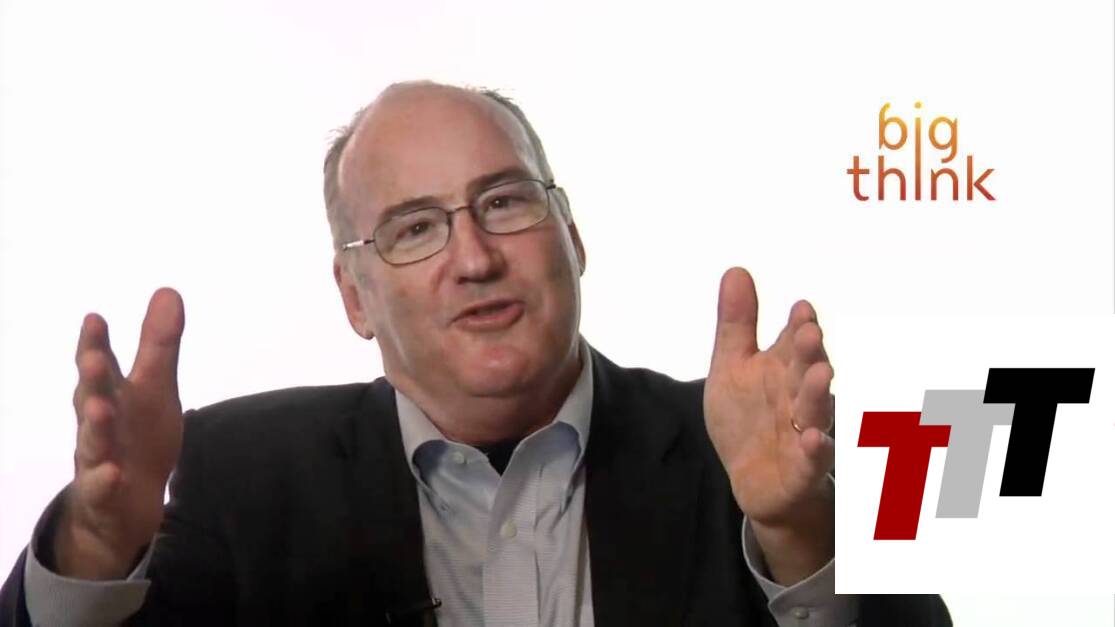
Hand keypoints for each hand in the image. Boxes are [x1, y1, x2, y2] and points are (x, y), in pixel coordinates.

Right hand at [55, 288, 185, 578]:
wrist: (124, 503)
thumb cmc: (136, 434)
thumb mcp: (153, 387)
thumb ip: (159, 344)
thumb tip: (168, 291)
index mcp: (110, 395)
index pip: (99, 366)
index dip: (95, 343)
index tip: (95, 318)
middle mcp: (97, 424)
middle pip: (91, 398)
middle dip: (92, 378)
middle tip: (94, 358)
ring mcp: (97, 459)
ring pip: (92, 442)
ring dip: (94, 426)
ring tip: (100, 410)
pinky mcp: (104, 495)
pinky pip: (102, 489)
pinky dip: (105, 481)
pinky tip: (113, 474)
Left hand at [703, 268, 834, 582]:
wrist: (752, 479)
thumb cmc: (748, 418)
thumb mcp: (732, 366)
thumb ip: (737, 323)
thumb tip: (736, 270)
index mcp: (784, 367)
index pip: (795, 341)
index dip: (799, 325)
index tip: (800, 308)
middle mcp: (799, 394)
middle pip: (807, 370)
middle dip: (809, 352)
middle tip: (809, 332)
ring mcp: (804, 429)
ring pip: (815, 409)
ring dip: (818, 392)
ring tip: (821, 373)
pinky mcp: (803, 467)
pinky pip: (813, 458)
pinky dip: (815, 447)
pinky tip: (812, 437)